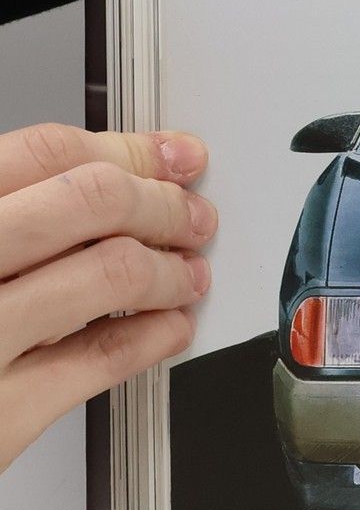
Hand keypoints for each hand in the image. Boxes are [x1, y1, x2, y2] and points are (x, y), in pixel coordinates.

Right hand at [0, 123, 214, 472]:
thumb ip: (1, 214)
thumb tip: (99, 174)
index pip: (42, 151)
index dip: (124, 149)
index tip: (166, 156)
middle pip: (89, 202)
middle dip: (162, 204)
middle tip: (190, 216)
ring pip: (109, 273)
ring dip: (172, 269)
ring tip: (187, 274)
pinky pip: (98, 360)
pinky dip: (153, 336)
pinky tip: (167, 328)